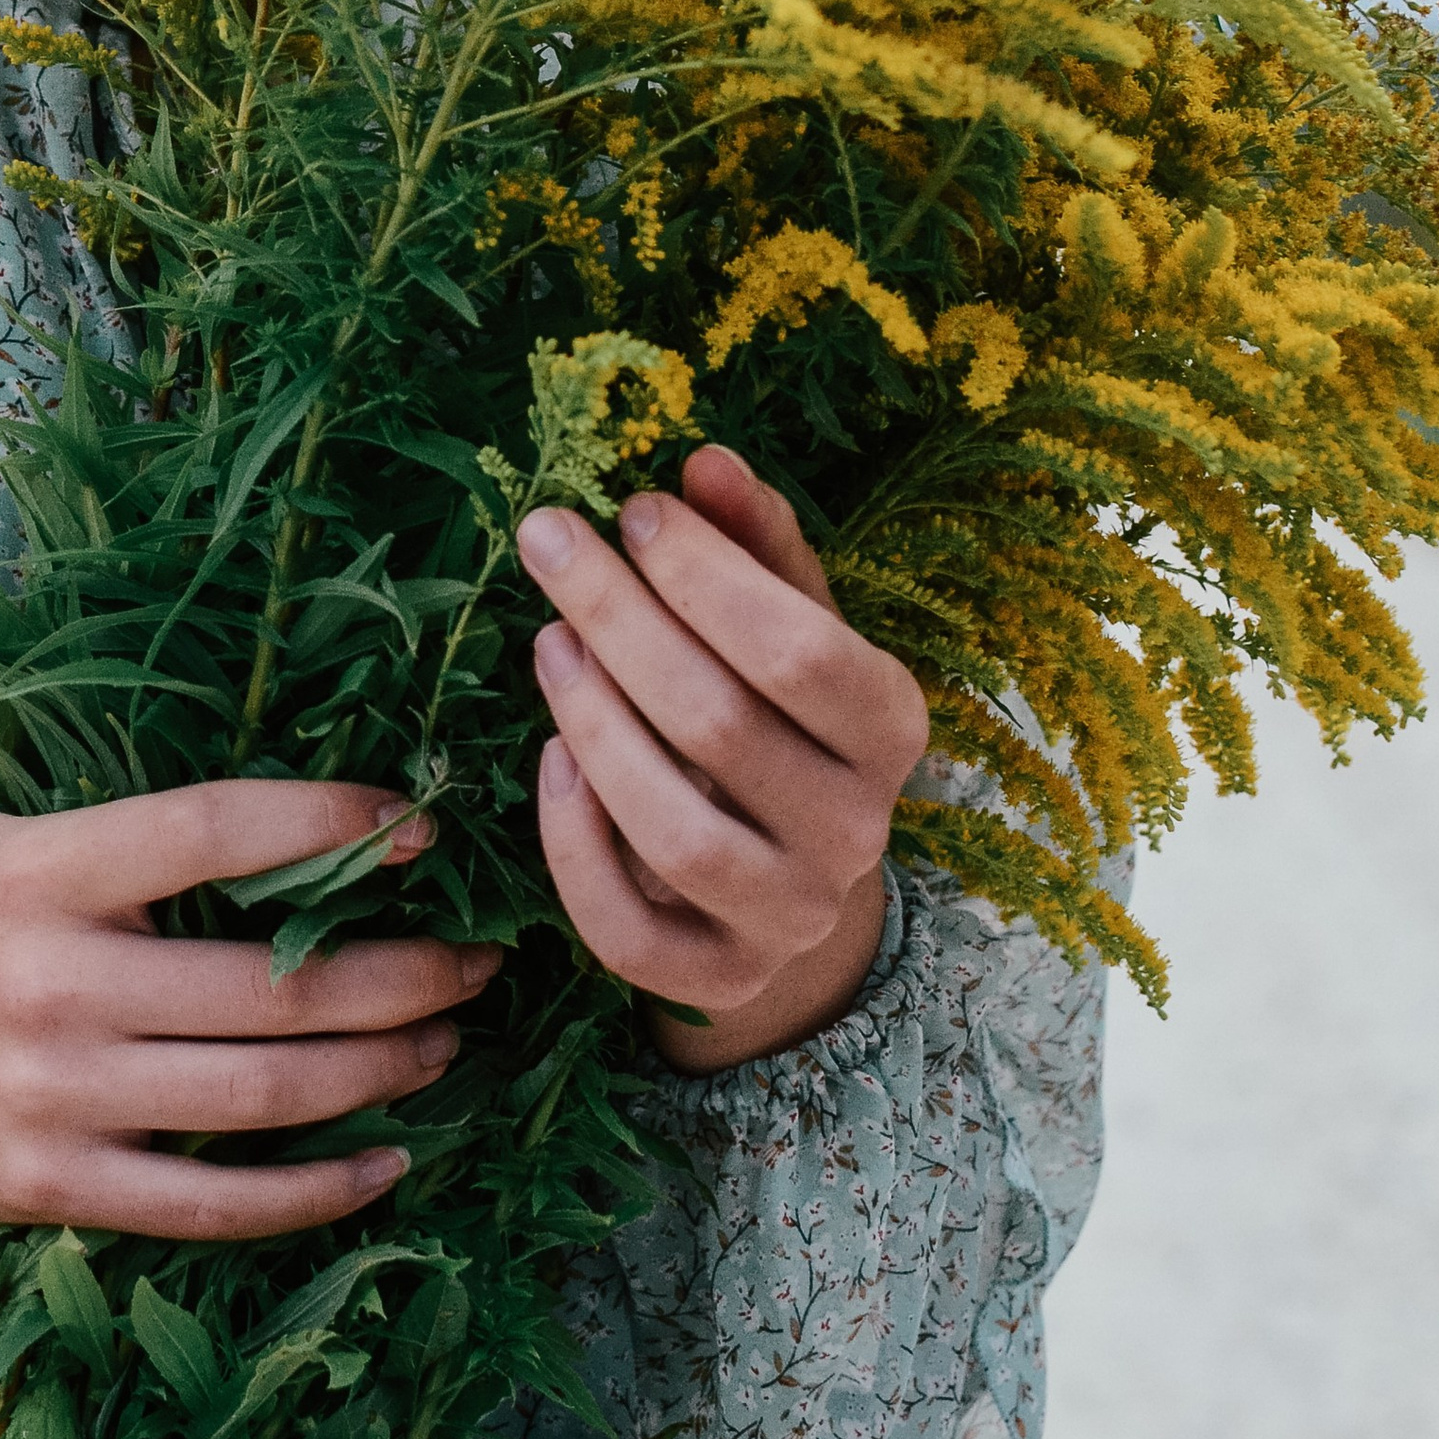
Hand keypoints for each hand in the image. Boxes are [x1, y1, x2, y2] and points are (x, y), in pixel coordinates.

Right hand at [0, 741, 496, 1237]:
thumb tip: (150, 609)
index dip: (324, 820)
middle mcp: (49, 985)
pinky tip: (389, 1162)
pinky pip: (212, 1204)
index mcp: (36, 871)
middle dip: (402, 971)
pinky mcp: (54, 1189)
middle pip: (268, 987)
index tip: (416, 820)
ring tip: (451, 1037)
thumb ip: (35, 701)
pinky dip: (315, 1193)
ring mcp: (54, 1097)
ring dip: (382, 1071)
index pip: (208, 832)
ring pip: (260, 1098)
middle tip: (480, 955)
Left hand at [518, 445, 926, 1071]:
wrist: (787, 875)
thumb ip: (753, 542)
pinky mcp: (714, 980)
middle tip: (549, 541)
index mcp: (892, 728)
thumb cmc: (778, 714)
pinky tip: (551, 761)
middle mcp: (856, 831)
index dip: (707, 576)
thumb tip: (706, 459)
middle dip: (621, 619)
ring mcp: (789, 917)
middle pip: (722, 725)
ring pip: (677, 832)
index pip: (801, 651)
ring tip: (545, 644)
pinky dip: (576, 845)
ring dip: (596, 726)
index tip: (632, 510)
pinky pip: (627, 928)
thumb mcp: (785, 619)